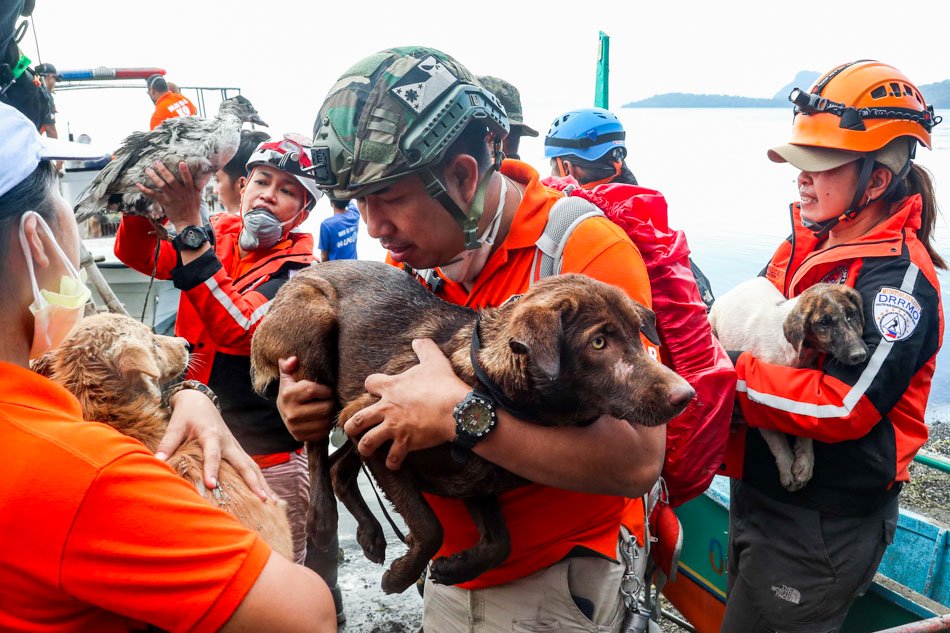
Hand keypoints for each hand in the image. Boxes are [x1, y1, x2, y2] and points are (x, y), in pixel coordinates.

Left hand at [135, 161, 206, 229]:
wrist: (188, 222)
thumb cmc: (193, 208)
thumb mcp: (199, 196)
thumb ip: (197, 185)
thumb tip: (201, 175)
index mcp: (190, 190)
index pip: (188, 179)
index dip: (184, 171)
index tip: (181, 163)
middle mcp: (180, 192)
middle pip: (170, 179)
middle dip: (163, 170)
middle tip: (156, 162)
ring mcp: (171, 197)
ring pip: (161, 185)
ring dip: (153, 176)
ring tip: (147, 170)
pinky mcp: (164, 202)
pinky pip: (153, 195)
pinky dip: (145, 189)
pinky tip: (138, 184)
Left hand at [158, 388, 273, 500]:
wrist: (200, 400)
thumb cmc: (187, 414)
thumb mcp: (175, 425)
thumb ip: (168, 443)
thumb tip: (158, 461)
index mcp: (212, 435)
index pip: (213, 454)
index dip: (212, 469)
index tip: (212, 485)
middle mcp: (228, 442)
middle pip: (244, 463)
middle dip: (253, 482)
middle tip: (261, 499)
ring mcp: (236, 447)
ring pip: (253, 467)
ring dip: (263, 484)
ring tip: (272, 503)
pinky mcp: (238, 451)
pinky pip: (252, 467)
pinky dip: (261, 480)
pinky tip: (268, 495)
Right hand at [276, 356, 336, 441]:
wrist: (283, 413)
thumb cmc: (290, 391)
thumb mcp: (288, 377)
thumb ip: (288, 366)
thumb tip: (293, 359)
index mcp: (287, 395)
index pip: (313, 390)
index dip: (326, 389)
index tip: (328, 389)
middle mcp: (290, 413)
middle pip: (324, 407)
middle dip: (331, 402)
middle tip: (331, 399)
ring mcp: (295, 427)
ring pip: (326, 421)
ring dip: (330, 414)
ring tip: (328, 407)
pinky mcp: (300, 437)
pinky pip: (323, 432)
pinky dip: (326, 425)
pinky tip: (323, 418)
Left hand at [344, 338, 468, 469]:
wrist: (456, 409)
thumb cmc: (444, 385)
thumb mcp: (434, 360)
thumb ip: (424, 348)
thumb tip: (419, 340)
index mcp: (391, 387)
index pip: (370, 383)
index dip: (371, 385)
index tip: (373, 389)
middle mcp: (387, 408)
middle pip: (358, 419)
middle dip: (352, 426)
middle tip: (350, 429)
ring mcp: (394, 427)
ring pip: (368, 441)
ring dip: (365, 447)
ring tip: (365, 450)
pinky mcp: (405, 442)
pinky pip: (393, 456)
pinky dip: (391, 462)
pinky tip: (391, 464)